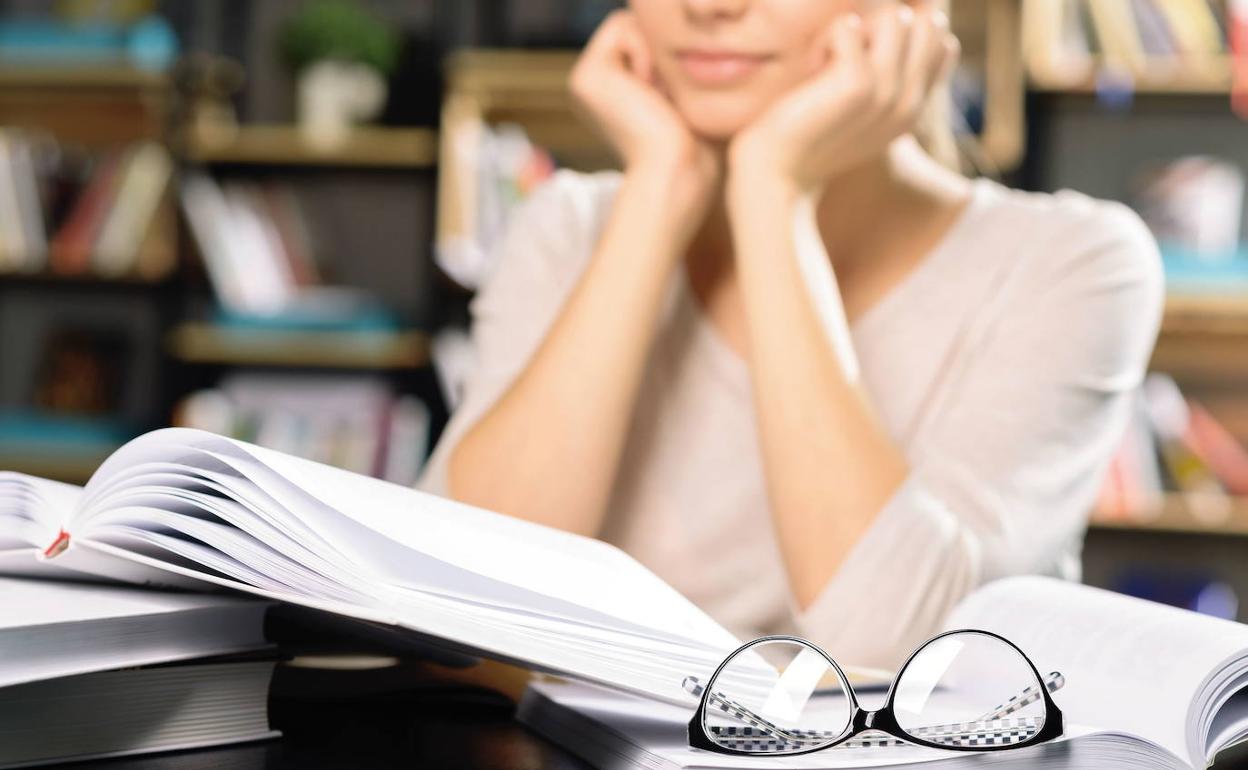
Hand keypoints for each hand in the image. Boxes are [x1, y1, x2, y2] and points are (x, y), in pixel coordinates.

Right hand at [569, 11, 719, 202]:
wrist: (678, 173)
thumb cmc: (698, 147)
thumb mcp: (692, 98)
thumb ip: (683, 65)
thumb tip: (699, 34)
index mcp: (613, 93)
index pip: (648, 39)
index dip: (673, 55)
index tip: (680, 101)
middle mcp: (594, 86)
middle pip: (639, 27)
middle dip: (665, 52)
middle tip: (671, 99)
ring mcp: (584, 80)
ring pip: (633, 23)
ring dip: (659, 54)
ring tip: (663, 98)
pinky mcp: (585, 76)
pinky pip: (624, 26)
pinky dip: (649, 52)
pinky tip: (652, 92)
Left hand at [728, 2, 959, 192]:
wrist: (777, 176)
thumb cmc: (806, 138)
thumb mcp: (858, 111)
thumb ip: (885, 78)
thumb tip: (901, 23)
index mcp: (914, 110)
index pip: (944, 44)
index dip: (906, 37)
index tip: (864, 61)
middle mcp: (910, 103)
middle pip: (929, 23)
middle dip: (885, 26)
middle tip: (846, 57)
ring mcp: (888, 92)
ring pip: (898, 17)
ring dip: (859, 28)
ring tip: (831, 61)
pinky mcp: (857, 83)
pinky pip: (850, 25)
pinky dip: (828, 37)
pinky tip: (814, 68)